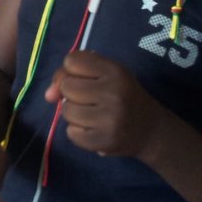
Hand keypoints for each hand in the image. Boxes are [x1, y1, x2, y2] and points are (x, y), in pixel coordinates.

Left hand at [44, 50, 162, 158]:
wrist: (152, 130)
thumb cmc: (124, 97)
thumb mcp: (107, 75)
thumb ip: (73, 75)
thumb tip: (48, 95)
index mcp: (114, 70)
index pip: (71, 61)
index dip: (71, 71)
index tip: (83, 79)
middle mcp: (113, 92)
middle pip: (66, 87)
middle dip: (72, 94)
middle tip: (90, 100)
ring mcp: (109, 118)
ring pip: (66, 111)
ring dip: (74, 115)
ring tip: (93, 116)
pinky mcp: (105, 140)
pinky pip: (71, 133)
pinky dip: (78, 133)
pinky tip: (94, 130)